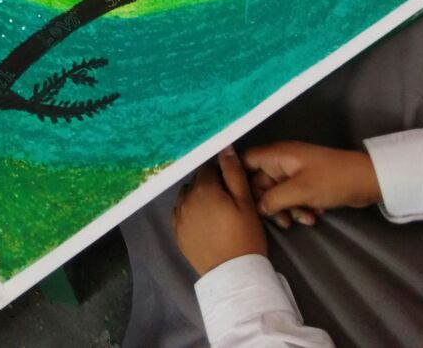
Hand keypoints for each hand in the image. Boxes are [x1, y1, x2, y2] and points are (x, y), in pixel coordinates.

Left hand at [173, 147, 266, 275]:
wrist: (234, 274)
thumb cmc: (244, 235)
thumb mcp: (245, 202)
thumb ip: (233, 173)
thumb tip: (225, 147)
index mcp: (203, 189)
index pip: (208, 168)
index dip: (221, 172)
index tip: (231, 185)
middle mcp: (185, 200)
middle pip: (196, 181)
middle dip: (209, 184)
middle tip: (227, 199)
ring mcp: (178, 217)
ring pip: (186, 195)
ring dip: (198, 196)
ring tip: (215, 210)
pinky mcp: (177, 233)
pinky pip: (180, 212)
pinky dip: (189, 211)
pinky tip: (203, 220)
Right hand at [243, 141, 381, 228]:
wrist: (366, 182)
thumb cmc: (332, 180)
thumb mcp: (300, 191)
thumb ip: (272, 199)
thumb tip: (257, 208)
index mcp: (277, 155)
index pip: (245, 161)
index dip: (238, 178)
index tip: (237, 199)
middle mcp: (282, 161)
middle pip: (260, 183)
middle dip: (270, 204)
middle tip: (282, 221)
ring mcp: (294, 173)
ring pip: (277, 194)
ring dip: (287, 209)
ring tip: (303, 220)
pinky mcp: (306, 183)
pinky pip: (292, 197)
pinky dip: (299, 207)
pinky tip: (313, 216)